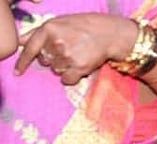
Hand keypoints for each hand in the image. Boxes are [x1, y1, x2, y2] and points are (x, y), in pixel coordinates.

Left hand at [15, 13, 136, 84]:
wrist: (109, 34)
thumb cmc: (83, 26)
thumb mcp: (59, 22)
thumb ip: (39, 32)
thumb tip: (22, 42)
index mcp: (49, 29)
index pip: (30, 49)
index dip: (23, 62)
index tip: (18, 72)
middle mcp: (57, 42)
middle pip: (44, 61)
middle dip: (52, 58)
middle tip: (66, 50)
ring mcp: (68, 56)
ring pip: (56, 70)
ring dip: (63, 66)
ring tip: (76, 56)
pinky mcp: (79, 67)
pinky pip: (66, 79)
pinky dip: (71, 76)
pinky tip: (78, 67)